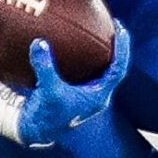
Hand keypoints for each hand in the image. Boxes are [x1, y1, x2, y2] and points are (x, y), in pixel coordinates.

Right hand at [16, 26, 130, 146]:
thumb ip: (44, 66)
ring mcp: (86, 94)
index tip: (122, 29)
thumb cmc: (46, 115)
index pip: (118, 70)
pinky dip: (85, 57)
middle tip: (116, 27)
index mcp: (98, 96)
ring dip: (103, 52)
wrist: (35, 130)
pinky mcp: (74, 91)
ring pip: (101, 70)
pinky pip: (85, 70)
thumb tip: (40, 42)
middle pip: (114, 67)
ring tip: (102, 32)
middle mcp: (96, 95)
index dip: (123, 49)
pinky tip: (78, 45)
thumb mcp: (47, 90)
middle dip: (117, 47)